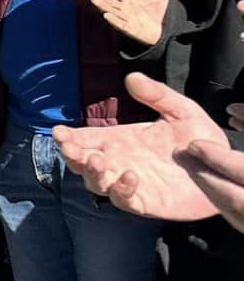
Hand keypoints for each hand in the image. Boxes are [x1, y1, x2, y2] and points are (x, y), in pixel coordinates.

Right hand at [54, 73, 237, 223]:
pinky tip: (131, 177)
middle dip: (72, 155)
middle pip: (82, 162)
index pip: (85, 138)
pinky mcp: (144, 202)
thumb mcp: (181, 111)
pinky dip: (122, 190)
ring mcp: (128, 183)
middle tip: (71, 147)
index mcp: (120, 140)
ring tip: (97, 160)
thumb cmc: (200, 140)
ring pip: (96, 183)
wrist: (222, 169)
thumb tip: (131, 77)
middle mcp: (118, 162)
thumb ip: (157, 95)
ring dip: (91, 172)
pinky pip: (124, 200)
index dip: (68, 137)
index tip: (58, 131)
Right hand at [87, 0, 169, 50]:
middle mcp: (123, 8)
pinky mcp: (131, 30)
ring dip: (103, 6)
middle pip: (108, 0)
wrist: (167, 28)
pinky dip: (113, 20)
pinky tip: (107, 15)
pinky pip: (121, 24)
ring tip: (94, 0)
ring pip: (111, 11)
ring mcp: (126, 19)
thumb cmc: (159, 11)